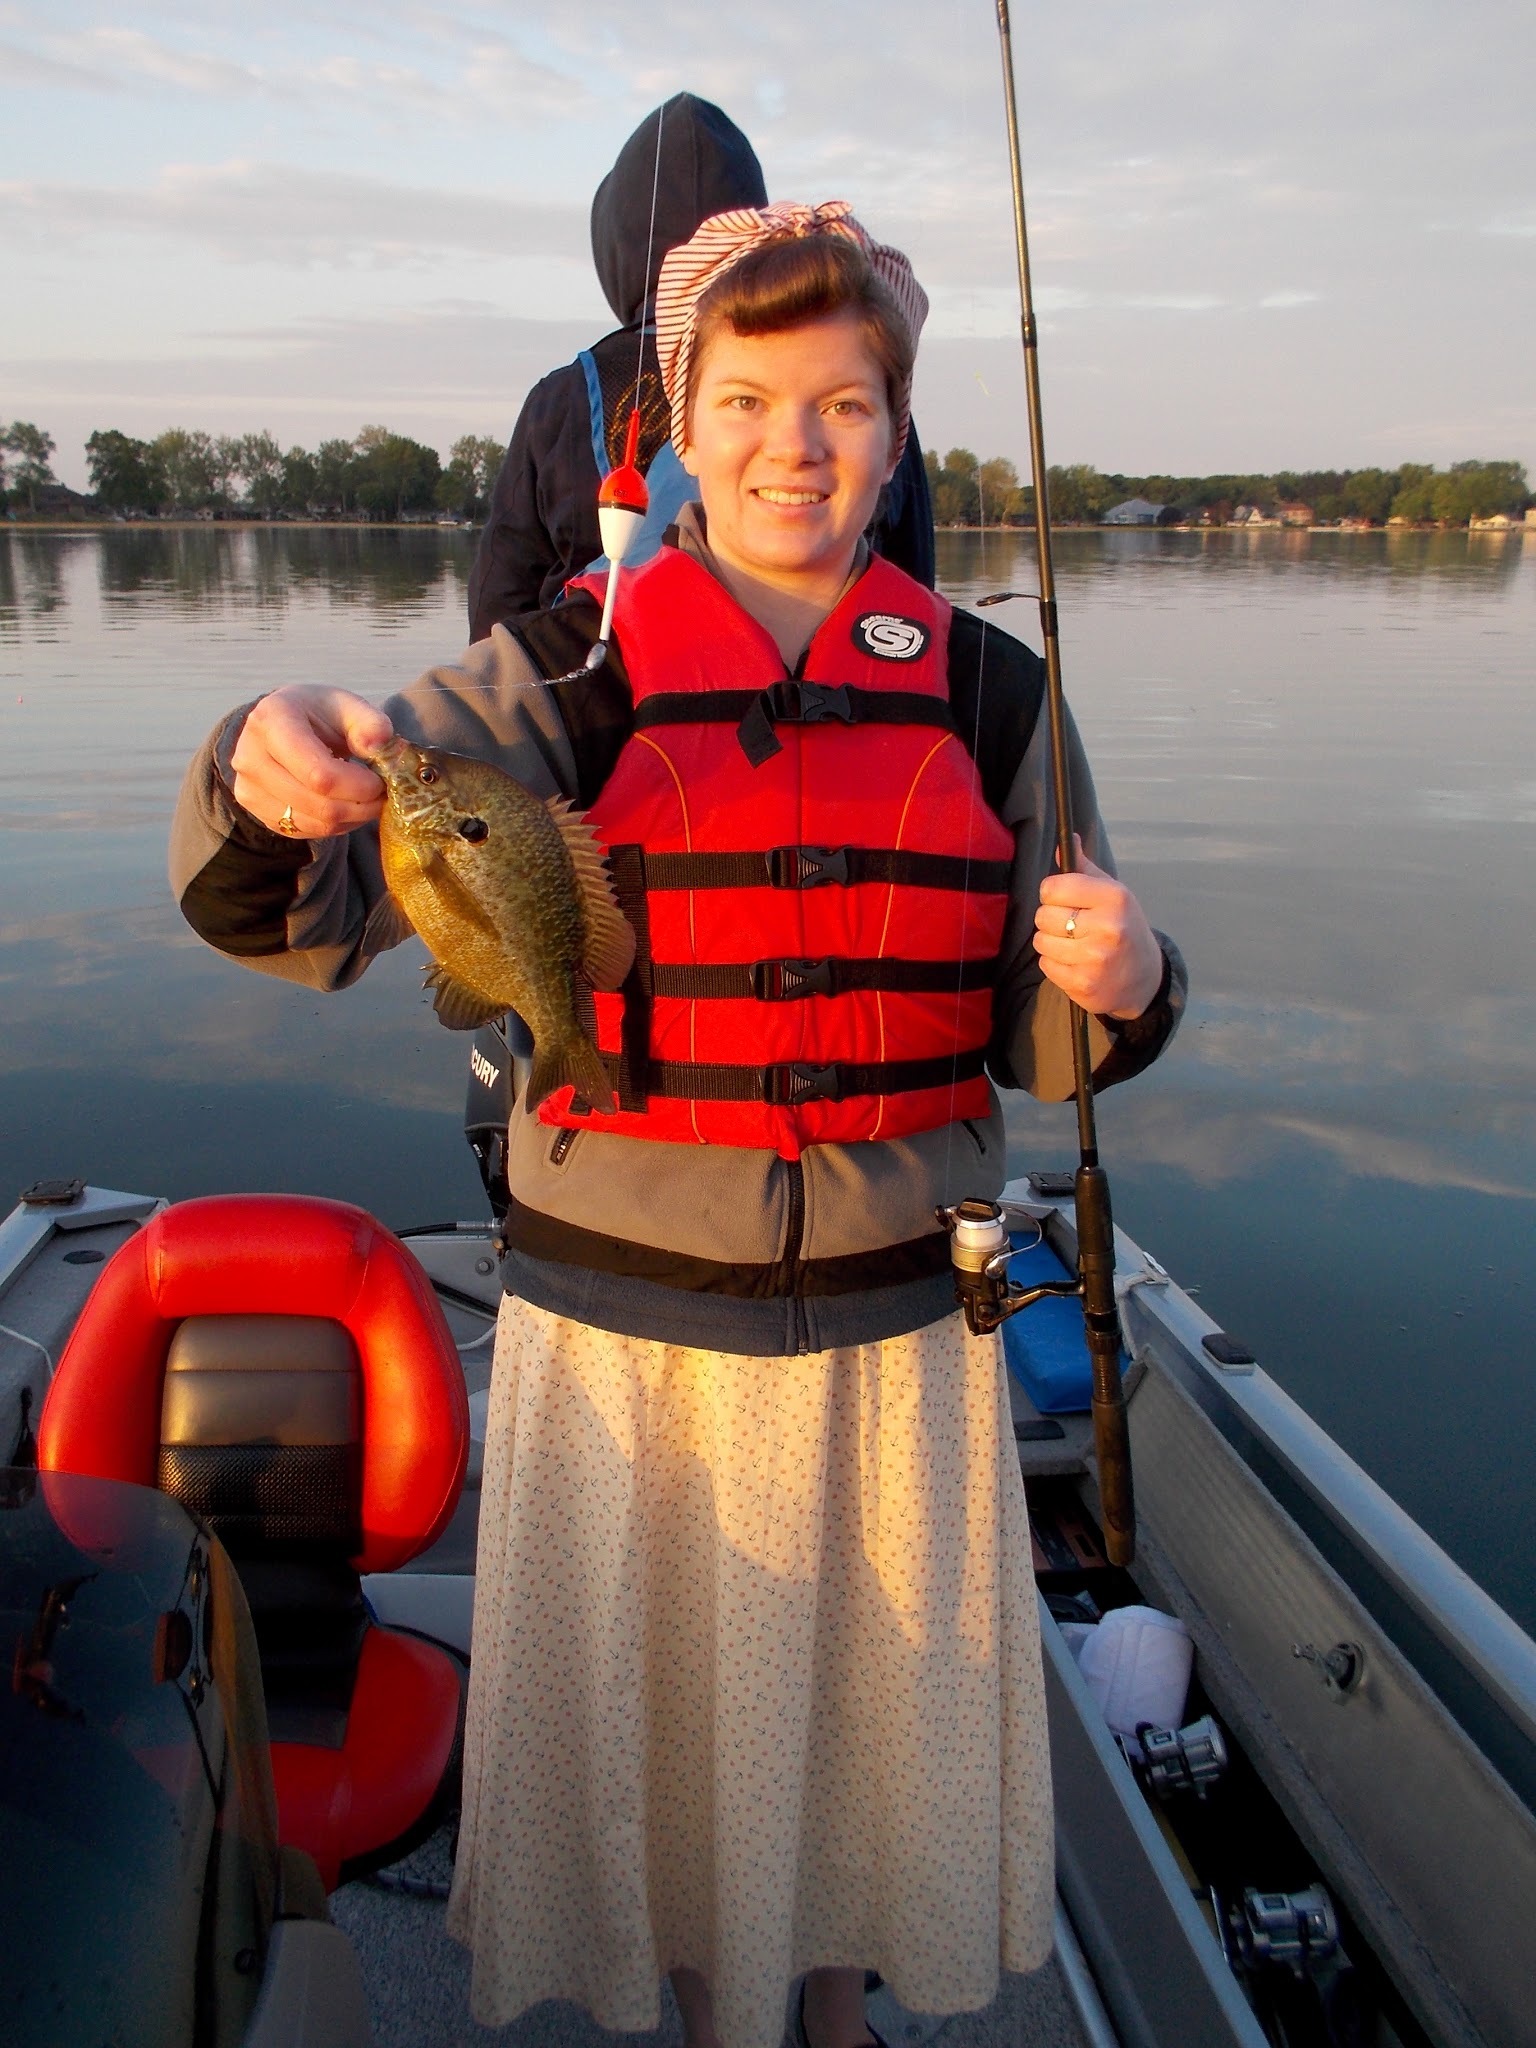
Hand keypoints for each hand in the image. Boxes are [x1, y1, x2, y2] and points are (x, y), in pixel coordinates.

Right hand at [230, 686, 393, 838]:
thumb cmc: (318, 714)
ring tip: (367, 800)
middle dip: (360, 806)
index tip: (381, 783)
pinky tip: (346, 807)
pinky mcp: (255, 809)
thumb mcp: (347, 705)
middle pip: (317, 803)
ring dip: (351, 819)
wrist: (280, 725)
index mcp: (271, 721)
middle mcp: (250, 756)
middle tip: (382, 796)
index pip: (318, 773)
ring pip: (313, 823)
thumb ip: (369, 722)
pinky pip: (303, 831)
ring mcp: (248, 787)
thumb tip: (377, 744)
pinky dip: (334, 826)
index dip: (357, 786)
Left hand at [1035, 839, 1163, 1019]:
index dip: (1052, 893)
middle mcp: (1107, 926)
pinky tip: (1075, 962)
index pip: (1053, 887)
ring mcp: (1095, 958)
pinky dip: (1055, 964)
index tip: (1063, 899)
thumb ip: (1085, 870)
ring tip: (1073, 945)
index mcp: (1115, 898)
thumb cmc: (1125, 929)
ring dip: (1051, 943)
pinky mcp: (1083, 984)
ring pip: (1041, 941)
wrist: (1145, 979)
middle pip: (1043, 915)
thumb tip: (1068, 841)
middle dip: (1051, 919)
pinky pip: (1046, 965)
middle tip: (1071, 925)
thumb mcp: (1114, 894)